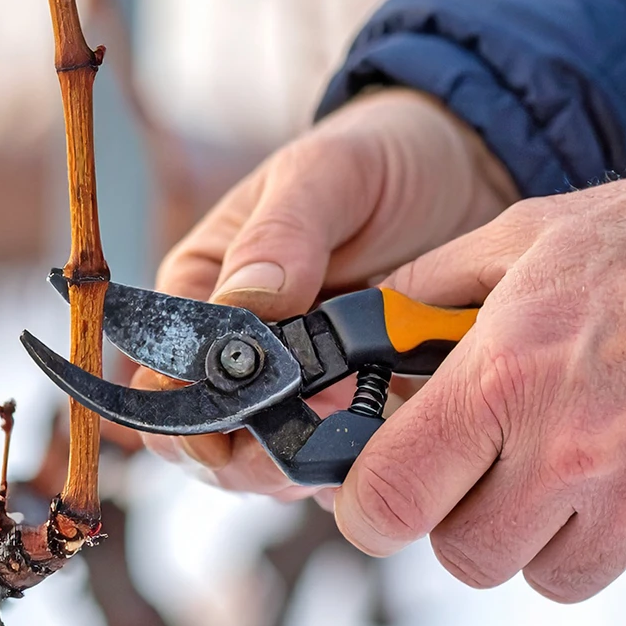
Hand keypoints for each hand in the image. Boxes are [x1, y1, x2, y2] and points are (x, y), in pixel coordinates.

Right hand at [138, 87, 517, 498]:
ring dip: (296, 463)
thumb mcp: (327, 175)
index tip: (241, 415)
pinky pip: (327, 460)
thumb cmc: (380, 160)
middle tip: (307, 430)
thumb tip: (246, 300)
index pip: (160, 370)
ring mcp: (289, 384)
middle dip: (243, 454)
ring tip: (353, 422)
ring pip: (259, 465)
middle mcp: (233, 346)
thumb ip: (283, 235)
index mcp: (202, 286)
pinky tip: (382, 437)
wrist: (464, 174)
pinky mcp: (346, 406)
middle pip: (201, 437)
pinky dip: (346, 463)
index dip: (186, 410)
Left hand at [336, 163, 625, 600]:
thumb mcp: (528, 236)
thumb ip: (432, 287)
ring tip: (580, 453)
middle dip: (463, 517)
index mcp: (506, 378)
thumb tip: (375, 323)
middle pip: (465, 556)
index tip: (375, 496)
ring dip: (547, 530)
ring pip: (549, 572)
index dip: (367, 507)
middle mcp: (569, 453)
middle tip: (492, 463)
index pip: (391, 497)